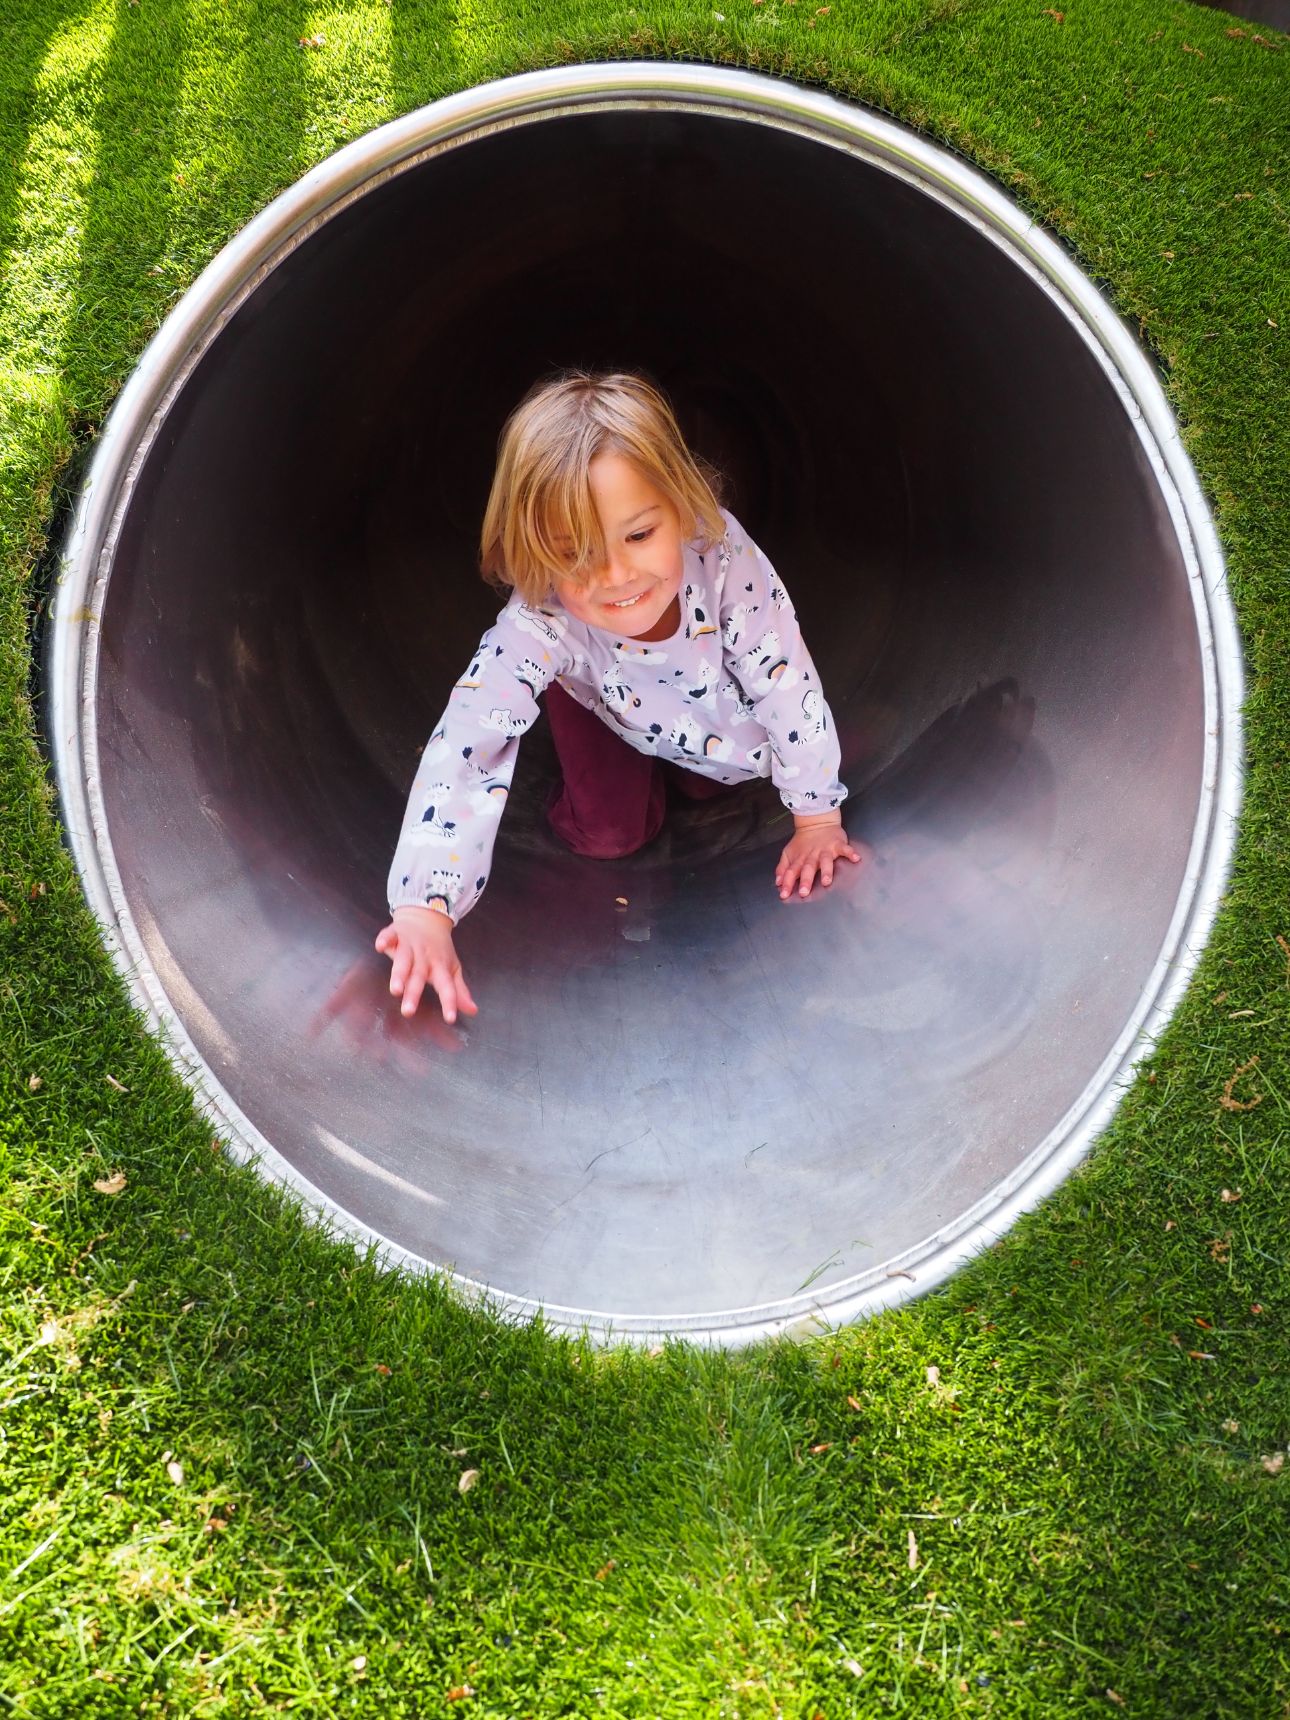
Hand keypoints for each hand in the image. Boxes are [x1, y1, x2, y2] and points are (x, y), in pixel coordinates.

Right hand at [374, 906, 478, 1023]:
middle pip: (419, 977)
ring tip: (395, 989)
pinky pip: (390, 935)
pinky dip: (385, 940)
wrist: (428, 917)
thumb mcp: (452, 968)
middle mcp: (425, 957)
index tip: (450, 1019)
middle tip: (408, 1011)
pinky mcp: (396, 933)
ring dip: (399, 974)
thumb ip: (459, 991)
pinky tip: (380, 946)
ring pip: (404, 960)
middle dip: (413, 994)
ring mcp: (410, 945)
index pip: (447, 987)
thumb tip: (472, 1011)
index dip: (449, 1002)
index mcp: (440, 967)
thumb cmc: (439, 949)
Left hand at [776, 814, 861, 900]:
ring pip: (825, 861)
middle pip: (808, 868)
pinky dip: (850, 853)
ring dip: (826, 870)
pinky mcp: (837, 844)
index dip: (787, 882)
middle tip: (804, 892)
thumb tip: (778, 882)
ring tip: (827, 881)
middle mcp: (812, 856)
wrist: (817, 822)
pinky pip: (845, 849)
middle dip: (806, 880)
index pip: (791, 871)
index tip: (784, 894)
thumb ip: (783, 868)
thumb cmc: (803, 842)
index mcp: (799, 859)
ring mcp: (825, 850)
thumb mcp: (788, 853)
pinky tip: (855, 858)